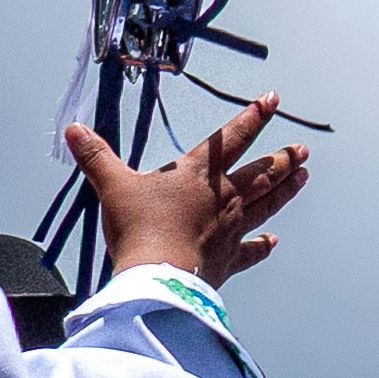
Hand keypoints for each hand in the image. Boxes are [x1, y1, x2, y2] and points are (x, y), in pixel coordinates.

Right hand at [65, 93, 311, 289]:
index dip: (253, 116)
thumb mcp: (112, 187)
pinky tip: (274, 241)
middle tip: (301, 148)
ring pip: (268, 203)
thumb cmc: (140, 230)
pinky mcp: (229, 259)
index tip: (272, 100)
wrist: (158, 277)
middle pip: (262, 171)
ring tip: (303, 175)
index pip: (232, 137)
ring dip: (286, 188)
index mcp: (199, 173)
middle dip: (283, 157)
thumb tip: (75, 131)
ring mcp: (231, 228)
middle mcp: (224, 197)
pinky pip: (252, 250)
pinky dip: (264, 245)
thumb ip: (96, 158)